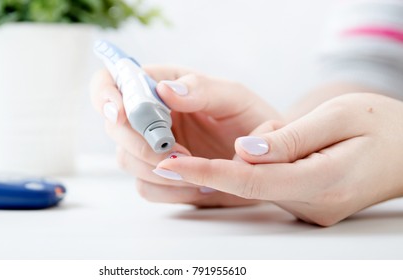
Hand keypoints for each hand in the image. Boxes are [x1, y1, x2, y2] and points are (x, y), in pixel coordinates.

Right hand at [91, 65, 279, 206]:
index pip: (113, 79)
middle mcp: (149, 116)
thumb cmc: (250, 119)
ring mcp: (151, 149)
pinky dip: (169, 190)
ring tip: (198, 167)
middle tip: (176, 152)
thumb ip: (201, 90)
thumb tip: (164, 90)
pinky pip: (146, 187)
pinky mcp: (160, 178)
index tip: (119, 112)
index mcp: (161, 85)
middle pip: (114, 127)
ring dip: (157, 168)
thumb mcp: (233, 97)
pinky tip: (199, 185)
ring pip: (127, 160)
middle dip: (139, 143)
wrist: (268, 160)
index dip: (105, 94)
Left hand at [154, 93, 402, 224]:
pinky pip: (272, 183)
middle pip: (251, 181)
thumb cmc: (383, 126)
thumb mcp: (339, 115)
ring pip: (260, 181)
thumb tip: (244, 151)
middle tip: (256, 132)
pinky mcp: (306, 204)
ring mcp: (309, 209)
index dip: (205, 172)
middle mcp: (312, 204)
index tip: (171, 162)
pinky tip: (294, 147)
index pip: (249, 181)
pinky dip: (270, 163)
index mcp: (323, 181)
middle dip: (235, 156)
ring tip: (301, 134)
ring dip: (260, 156)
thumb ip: (290, 137)